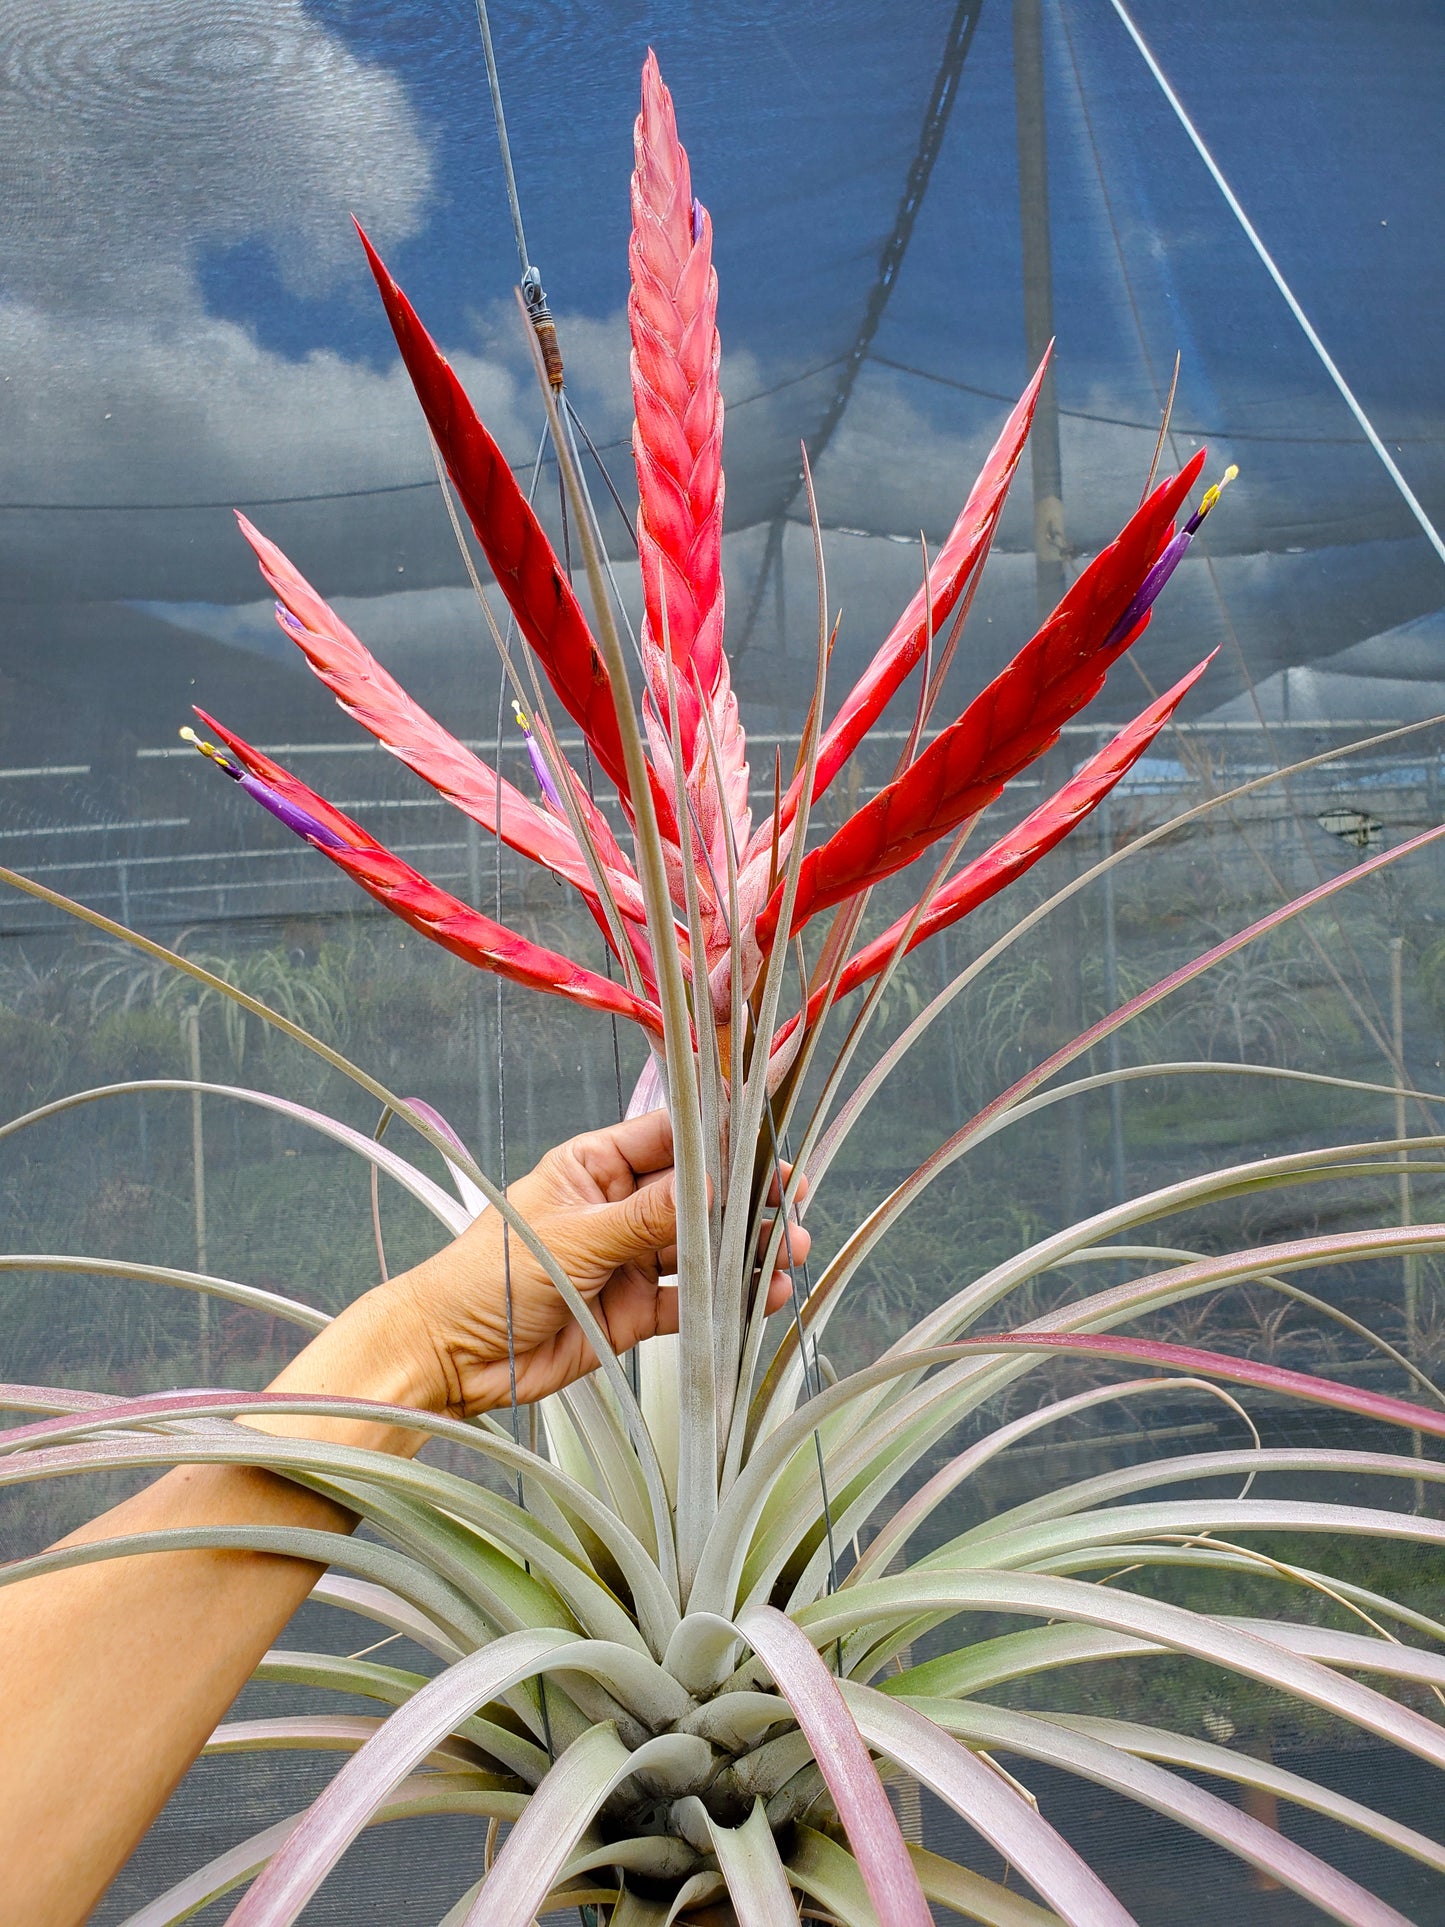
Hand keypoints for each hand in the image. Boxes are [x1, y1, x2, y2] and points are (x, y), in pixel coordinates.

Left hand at [381, 1109, 809, 1415]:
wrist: (450, 1355)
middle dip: (744, 1198)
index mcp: (593, 1167)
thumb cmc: (486, 1278)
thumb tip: (711, 1186)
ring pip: (700, 1250)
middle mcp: (616, 1209)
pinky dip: (726, 1300)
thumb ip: (648, 1216)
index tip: (765, 1137)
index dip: (716, 1139)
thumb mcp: (575, 1237)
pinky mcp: (632, 1313)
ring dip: (746, 1251)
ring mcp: (626, 1261)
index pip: (667, 1139)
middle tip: (793, 1199)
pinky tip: (766, 1295)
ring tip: (792, 1250)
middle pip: (694, 1196)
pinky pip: (689, 1301)